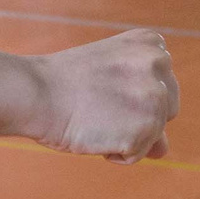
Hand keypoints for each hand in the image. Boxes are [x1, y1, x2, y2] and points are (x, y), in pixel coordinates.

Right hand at [28, 30, 178, 162]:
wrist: (33, 93)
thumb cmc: (61, 84)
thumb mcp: (109, 72)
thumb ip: (143, 98)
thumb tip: (163, 150)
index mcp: (151, 43)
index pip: (160, 84)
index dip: (129, 92)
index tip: (102, 86)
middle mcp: (159, 64)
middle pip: (166, 109)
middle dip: (136, 115)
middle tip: (96, 104)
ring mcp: (155, 96)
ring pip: (154, 134)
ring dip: (124, 135)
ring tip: (95, 117)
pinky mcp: (146, 127)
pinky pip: (136, 154)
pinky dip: (115, 153)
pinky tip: (93, 133)